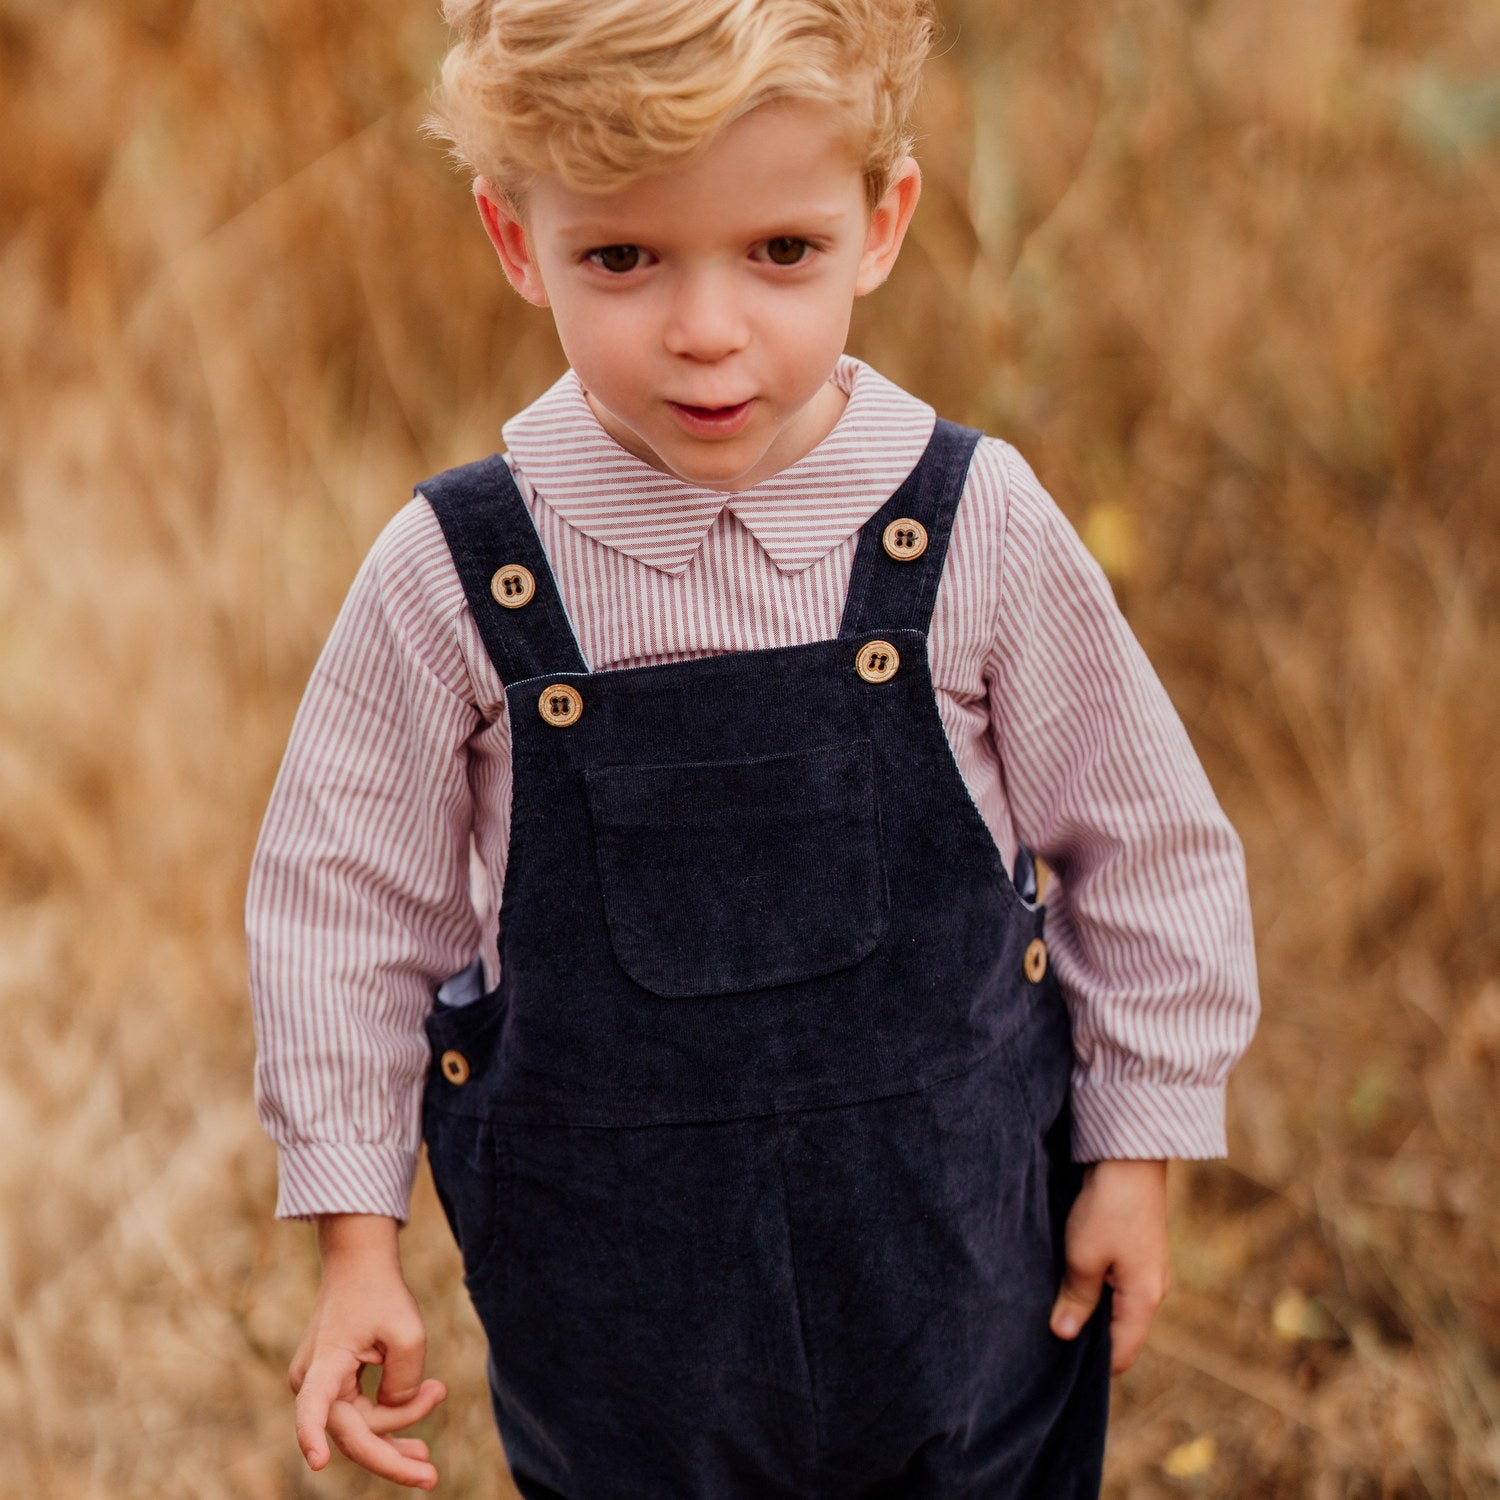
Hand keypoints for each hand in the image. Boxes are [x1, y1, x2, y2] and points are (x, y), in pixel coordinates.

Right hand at [289, 1214, 447, 1489]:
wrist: (359, 1264)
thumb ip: (405, 1383)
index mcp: (324, 1365)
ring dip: (398, 1429)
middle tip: (431, 1477)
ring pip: (360, 1427)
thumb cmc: (381, 1293)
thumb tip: (395, 1413)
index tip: (316, 1461)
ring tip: (433, 1426)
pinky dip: (390, 1417)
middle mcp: (312, 1383)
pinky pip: (360, 1414)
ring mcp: (319, 1387)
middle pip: (353, 1434)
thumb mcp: (408, 1332)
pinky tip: (421, 1423)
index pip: (314, 1406)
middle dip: (392, 1456)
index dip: (312, 1435)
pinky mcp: (331, 1386)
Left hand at [1048, 1159, 1169, 1374]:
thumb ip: (1076, 1300)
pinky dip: (1094, 1286)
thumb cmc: (1108, 1208)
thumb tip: (1064, 1336)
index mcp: (1144, 1300)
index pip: (1122, 1355)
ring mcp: (1146, 1270)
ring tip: (1054, 1305)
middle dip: (1086, 1336)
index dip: (1091, 1366)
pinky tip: (1068, 1278)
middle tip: (1048, 1333)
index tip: (1057, 1362)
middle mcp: (1152, 1290)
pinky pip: (1115, 1283)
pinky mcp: (1136, 1250)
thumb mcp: (1083, 1257)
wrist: (1129, 1159)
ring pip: (1115, 1306)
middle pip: (1119, 1332)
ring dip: (1088, 1307)